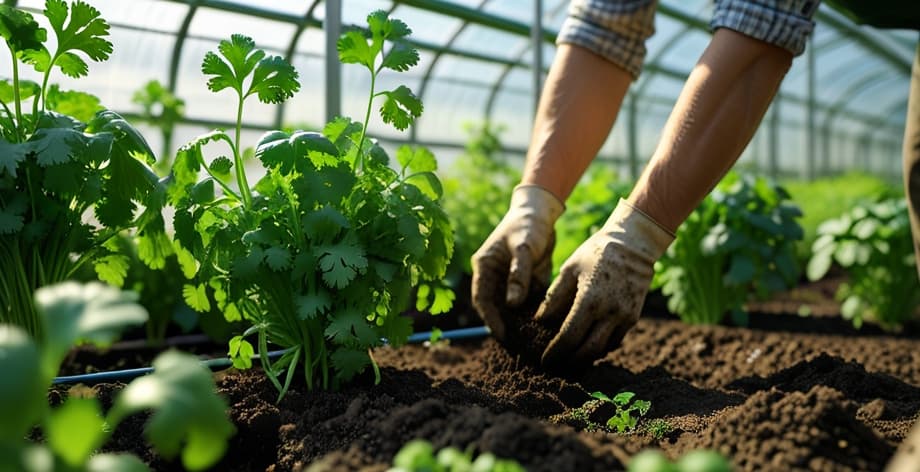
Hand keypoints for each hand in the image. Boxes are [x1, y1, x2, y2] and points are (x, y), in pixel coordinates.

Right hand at [471, 184, 563, 339]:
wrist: (542, 213)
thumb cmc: (528, 225)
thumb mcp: (524, 247)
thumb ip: (519, 275)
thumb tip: (512, 304)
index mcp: (484, 267)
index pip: (482, 298)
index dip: (490, 318)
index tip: (502, 335)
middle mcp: (493, 277)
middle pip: (495, 308)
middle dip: (504, 327)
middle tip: (517, 348)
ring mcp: (509, 281)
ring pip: (510, 309)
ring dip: (519, 324)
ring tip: (530, 344)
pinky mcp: (525, 284)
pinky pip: (526, 304)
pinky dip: (532, 316)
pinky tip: (543, 330)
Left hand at [535, 198, 673, 367]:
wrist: (633, 245)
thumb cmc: (595, 253)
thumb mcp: (569, 270)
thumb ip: (554, 297)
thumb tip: (539, 321)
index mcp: (589, 300)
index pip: (569, 337)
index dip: (556, 353)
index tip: (545, 360)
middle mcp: (610, 312)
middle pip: (588, 350)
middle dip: (570, 362)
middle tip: (556, 366)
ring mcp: (624, 316)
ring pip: (604, 349)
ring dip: (586, 357)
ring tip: (569, 359)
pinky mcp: (633, 317)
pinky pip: (615, 340)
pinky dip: (601, 347)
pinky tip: (587, 345)